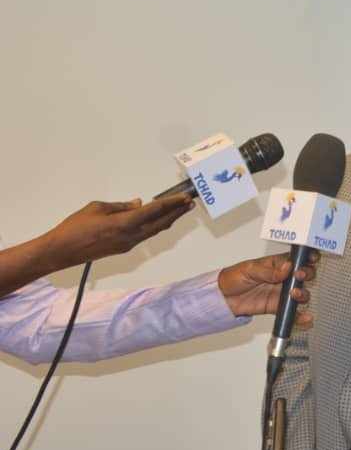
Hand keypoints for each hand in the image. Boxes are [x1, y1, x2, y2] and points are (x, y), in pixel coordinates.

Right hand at [42, 195, 193, 269]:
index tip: (184, 197)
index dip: (172, 203)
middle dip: (176, 213)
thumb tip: (138, 204)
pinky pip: (144, 235)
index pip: (155, 211)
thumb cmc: (75, 226)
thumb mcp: (97, 208)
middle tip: (189, 203)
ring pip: (154, 231)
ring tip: (179, 210)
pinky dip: (154, 226)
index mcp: (125, 224)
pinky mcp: (123, 249)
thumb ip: (120, 206)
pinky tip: (158, 220)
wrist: (61, 252)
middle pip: (160, 223)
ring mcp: (128, 244)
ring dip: (167, 220)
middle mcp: (131, 236)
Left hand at [217, 252, 318, 326]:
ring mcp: (282, 293)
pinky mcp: (277, 308)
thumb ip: (269, 271)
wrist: (222, 299)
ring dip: (303, 294)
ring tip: (295, 295)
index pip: (297, 259)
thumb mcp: (250, 270)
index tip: (312, 259)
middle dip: (307, 274)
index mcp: (277, 264)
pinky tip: (305, 317)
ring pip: (302, 293)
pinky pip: (292, 312)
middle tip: (300, 276)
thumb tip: (287, 267)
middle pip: (304, 275)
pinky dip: (301, 316)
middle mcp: (283, 278)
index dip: (308, 258)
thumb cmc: (234, 278)